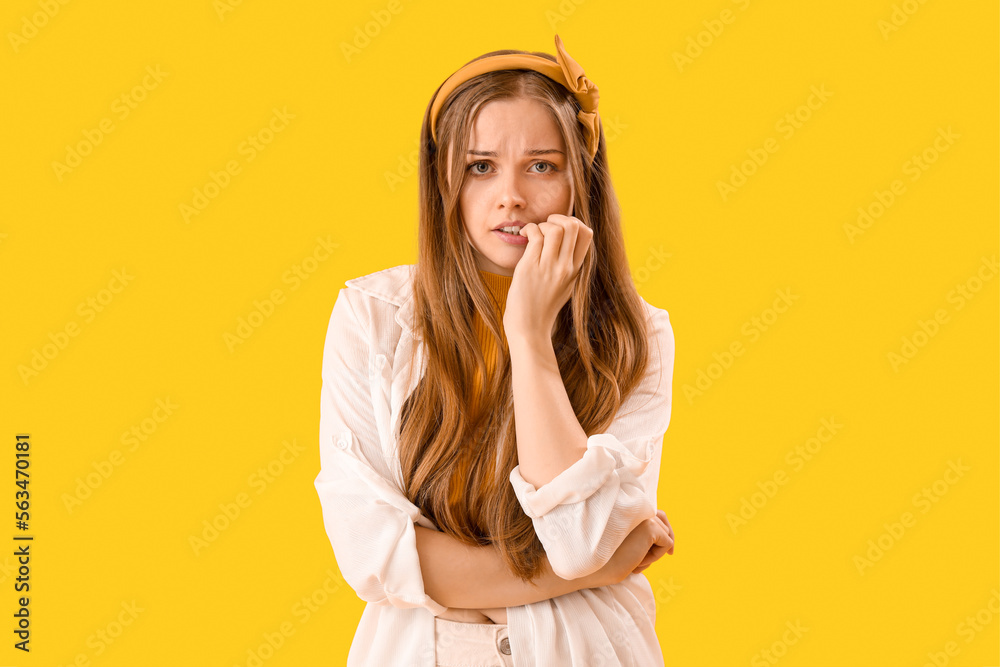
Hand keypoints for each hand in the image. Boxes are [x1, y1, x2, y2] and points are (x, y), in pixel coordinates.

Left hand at [503, 214, 593, 340]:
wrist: (529, 328)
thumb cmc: (542, 308)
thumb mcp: (564, 286)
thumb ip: (567, 267)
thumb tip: (564, 244)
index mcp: (576, 270)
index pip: (587, 234)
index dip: (574, 222)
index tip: (559, 228)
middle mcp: (566, 267)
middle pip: (573, 226)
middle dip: (557, 217)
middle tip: (545, 225)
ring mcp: (549, 267)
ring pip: (555, 228)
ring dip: (542, 224)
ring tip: (534, 233)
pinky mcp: (531, 267)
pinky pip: (535, 235)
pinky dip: (529, 229)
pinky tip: (523, 236)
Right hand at [587, 510, 673, 587]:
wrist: (590, 565)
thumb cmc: (602, 559)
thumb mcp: (621, 544)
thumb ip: (638, 535)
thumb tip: (667, 539)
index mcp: (626, 509)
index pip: (655, 514)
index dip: (663, 531)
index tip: (669, 550)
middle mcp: (636, 508)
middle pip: (664, 522)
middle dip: (663, 541)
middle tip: (659, 556)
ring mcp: (643, 516)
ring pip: (665, 535)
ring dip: (654, 552)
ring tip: (634, 561)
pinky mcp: (650, 527)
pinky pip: (667, 543)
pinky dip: (656, 557)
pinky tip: (637, 561)